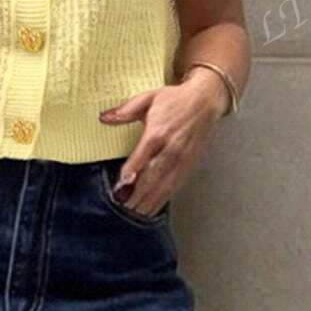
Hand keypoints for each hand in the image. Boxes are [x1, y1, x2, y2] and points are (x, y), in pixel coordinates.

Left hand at [98, 67, 230, 217]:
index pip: (141, 156)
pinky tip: (153, 207)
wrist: (206, 101)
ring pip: (164, 185)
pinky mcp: (189, 166)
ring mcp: (182, 159)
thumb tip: (104, 117)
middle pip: (153, 176)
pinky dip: (163, 199)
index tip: (120, 186)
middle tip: (124, 205)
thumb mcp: (148, 98)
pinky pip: (175, 186)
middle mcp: (171, 148)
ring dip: (150, 200)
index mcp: (158, 132)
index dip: (130, 173)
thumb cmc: (176, 100)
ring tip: (136, 212)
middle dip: (138, 193)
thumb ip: (125, 110)